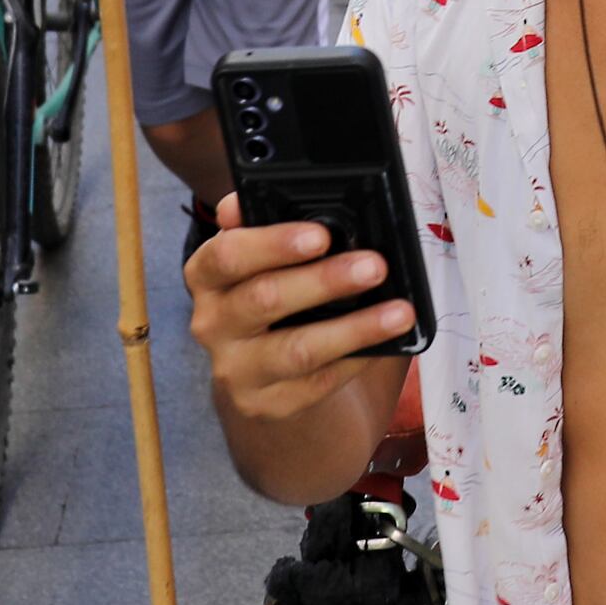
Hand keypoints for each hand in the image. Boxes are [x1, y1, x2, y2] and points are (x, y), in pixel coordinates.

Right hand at [186, 203, 412, 422]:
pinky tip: (385, 343)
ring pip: (296, 350)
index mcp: (207, 276)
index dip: (272, 243)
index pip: (226, 255)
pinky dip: (356, 361)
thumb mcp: (264, 255)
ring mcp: (236, 370)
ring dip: (353, 329)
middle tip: (374, 266)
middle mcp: (211, 324)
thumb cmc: (272, 294)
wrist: (262, 369)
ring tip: (398, 312)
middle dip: (324, 281)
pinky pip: (318, 383)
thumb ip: (265, 223)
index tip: (320, 234)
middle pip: (263, 300)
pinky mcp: (265, 405)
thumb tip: (248, 199)